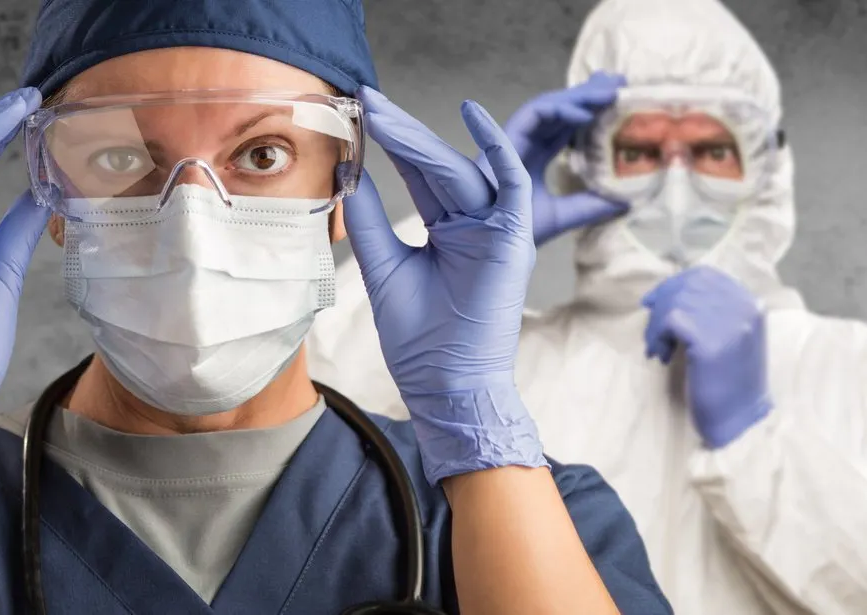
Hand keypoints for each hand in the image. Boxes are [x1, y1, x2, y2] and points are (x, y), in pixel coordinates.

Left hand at [344, 87, 545, 483]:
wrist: (446, 386)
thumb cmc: (420, 343)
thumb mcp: (383, 270)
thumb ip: (370, 223)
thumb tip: (351, 175)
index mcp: (448, 232)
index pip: (420, 177)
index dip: (392, 143)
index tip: (361, 112)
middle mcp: (475, 225)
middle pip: (439, 167)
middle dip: (403, 133)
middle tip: (368, 101)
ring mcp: (497, 230)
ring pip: (462, 171)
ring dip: (423, 141)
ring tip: (384, 116)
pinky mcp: (515, 238)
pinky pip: (512, 183)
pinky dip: (495, 148)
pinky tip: (473, 113)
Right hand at [497, 72, 627, 245]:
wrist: (490, 246)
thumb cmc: (518, 232)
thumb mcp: (565, 215)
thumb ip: (593, 206)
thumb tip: (629, 199)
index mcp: (535, 158)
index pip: (566, 128)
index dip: (592, 112)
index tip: (619, 99)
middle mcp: (525, 145)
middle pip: (560, 111)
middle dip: (588, 93)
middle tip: (620, 80)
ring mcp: (513, 140)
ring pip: (549, 106)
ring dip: (579, 96)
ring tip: (610, 91)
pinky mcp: (503, 140)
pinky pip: (534, 115)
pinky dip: (559, 110)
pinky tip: (585, 113)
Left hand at [642, 267, 772, 448]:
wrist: (738, 420)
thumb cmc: (731, 382)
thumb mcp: (731, 336)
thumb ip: (712, 311)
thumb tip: (671, 291)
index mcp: (751, 304)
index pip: (705, 275)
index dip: (674, 284)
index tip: (655, 302)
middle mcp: (744, 308)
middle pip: (689, 284)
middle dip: (663, 303)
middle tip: (653, 330)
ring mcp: (729, 323)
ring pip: (677, 301)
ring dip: (658, 323)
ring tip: (659, 347)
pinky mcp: (710, 342)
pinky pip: (672, 320)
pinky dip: (659, 334)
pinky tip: (661, 354)